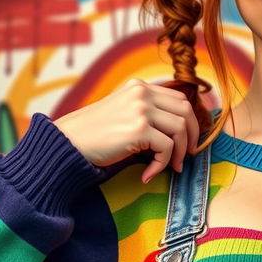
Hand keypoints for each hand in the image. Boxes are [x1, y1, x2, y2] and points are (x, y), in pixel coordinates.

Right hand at [53, 78, 199, 183]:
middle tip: (188, 155)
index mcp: (139, 87)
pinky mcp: (138, 129)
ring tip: (171, 168)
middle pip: (186, 111)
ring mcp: (141, 109)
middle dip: (193, 136)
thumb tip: (179, 130)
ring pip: (180, 130)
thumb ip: (147, 113)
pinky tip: (147, 175)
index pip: (179, 99)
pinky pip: (167, 149)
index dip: (190, 121)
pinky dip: (161, 165)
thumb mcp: (123, 113)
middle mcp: (141, 93)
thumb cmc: (95, 134)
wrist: (68, 143)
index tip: (189, 140)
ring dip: (180, 153)